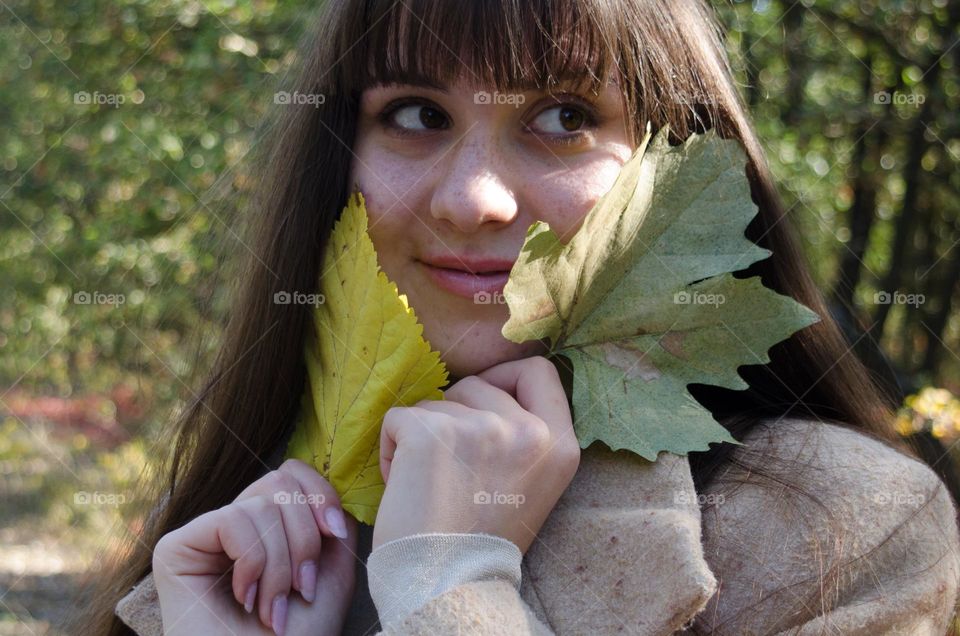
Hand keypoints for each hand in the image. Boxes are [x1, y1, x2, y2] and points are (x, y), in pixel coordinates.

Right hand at [152, 459, 358, 635]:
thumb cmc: (300, 635)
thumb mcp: (332, 569)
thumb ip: (331, 521)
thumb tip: (325, 487)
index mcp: (269, 528)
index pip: (293, 473)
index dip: (320, 494)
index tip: (335, 535)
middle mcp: (234, 526)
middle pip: (280, 481)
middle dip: (304, 537)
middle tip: (303, 589)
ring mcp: (202, 536)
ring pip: (260, 505)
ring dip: (280, 564)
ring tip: (273, 609)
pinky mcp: (175, 548)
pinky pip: (231, 521)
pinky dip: (252, 562)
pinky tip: (245, 599)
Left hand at [373, 356, 579, 553]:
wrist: (446, 586)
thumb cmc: (479, 541)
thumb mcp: (531, 484)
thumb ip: (523, 437)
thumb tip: (483, 392)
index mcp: (560, 445)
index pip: (539, 371)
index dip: (507, 378)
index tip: (485, 403)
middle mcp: (528, 431)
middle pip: (478, 385)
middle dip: (455, 415)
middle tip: (450, 467)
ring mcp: (481, 428)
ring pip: (435, 402)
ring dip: (423, 435)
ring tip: (428, 483)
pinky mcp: (432, 432)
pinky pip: (398, 417)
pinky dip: (392, 447)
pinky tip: (403, 484)